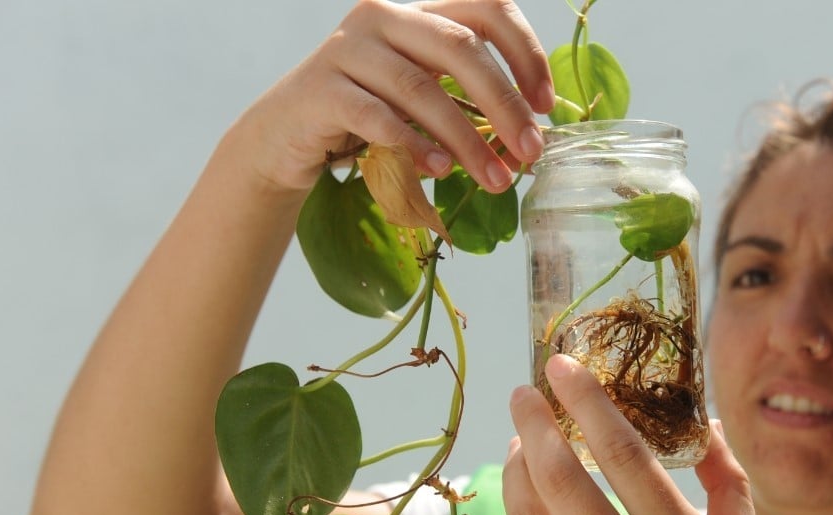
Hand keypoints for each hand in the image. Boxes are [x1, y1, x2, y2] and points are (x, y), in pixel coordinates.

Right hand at [236, 0, 552, 192]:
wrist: (288, 138)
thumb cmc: (370, 118)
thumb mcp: (424, 96)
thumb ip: (469, 98)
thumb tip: (532, 133)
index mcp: (419, 10)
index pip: (487, 9)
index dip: (525, 53)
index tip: (545, 106)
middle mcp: (384, 16)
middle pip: (461, 48)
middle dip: (504, 105)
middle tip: (530, 152)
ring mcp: (349, 49)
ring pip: (422, 88)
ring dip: (466, 139)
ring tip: (493, 179)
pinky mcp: (321, 89)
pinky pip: (378, 116)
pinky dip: (414, 145)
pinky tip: (438, 171)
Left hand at [503, 355, 784, 514]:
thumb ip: (728, 488)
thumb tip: (710, 425)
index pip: (622, 458)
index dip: (587, 404)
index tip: (561, 365)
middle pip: (561, 482)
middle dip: (533, 426)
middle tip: (523, 391)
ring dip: (516, 470)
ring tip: (518, 438)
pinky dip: (530, 514)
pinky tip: (534, 491)